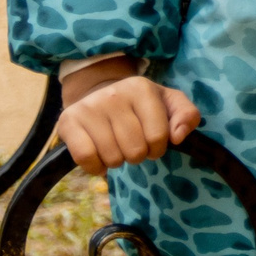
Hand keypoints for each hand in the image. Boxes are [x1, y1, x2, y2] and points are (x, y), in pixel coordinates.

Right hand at [56, 63, 200, 176]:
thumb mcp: (169, 103)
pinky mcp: (68, 122)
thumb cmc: (140, 105)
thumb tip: (178, 137)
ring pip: (112, 157)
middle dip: (137, 155)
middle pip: (134, 150)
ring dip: (117, 161)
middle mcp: (114, 94)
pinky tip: (99, 158)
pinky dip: (95, 167)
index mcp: (141, 88)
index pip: (158, 136)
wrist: (98, 94)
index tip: (152, 143)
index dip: (158, 148)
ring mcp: (89, 107)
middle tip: (131, 145)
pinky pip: (85, 159)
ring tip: (116, 148)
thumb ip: (187, 116)